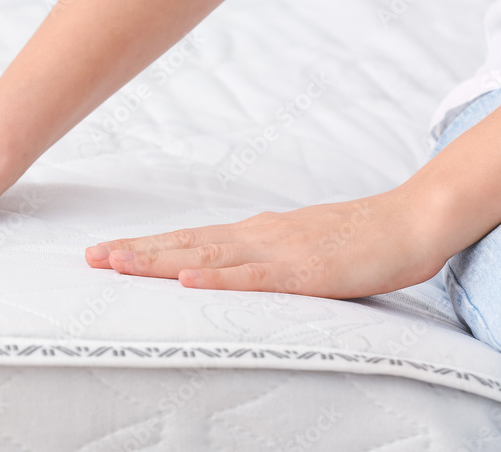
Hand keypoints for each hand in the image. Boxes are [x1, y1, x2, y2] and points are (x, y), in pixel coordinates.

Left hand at [84, 191, 446, 297]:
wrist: (410, 220)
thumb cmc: (355, 238)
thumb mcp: (297, 247)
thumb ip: (261, 256)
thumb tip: (226, 265)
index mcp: (253, 234)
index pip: (188, 240)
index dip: (146, 246)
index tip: (107, 251)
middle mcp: (255, 237)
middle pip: (185, 244)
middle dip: (136, 252)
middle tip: (91, 256)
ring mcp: (278, 251)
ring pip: (207, 257)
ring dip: (160, 260)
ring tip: (118, 262)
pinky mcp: (305, 271)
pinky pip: (255, 278)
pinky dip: (218, 279)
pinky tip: (188, 280)